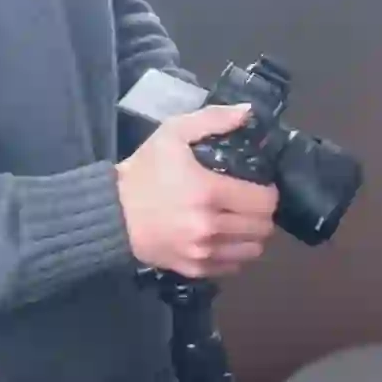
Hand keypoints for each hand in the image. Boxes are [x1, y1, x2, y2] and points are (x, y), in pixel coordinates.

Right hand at [115, 104, 278, 279]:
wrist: (112, 212)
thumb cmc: (144, 170)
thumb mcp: (172, 133)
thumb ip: (212, 119)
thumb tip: (248, 112)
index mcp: (209, 192)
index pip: (264, 200)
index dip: (268, 191)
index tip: (260, 184)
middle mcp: (211, 226)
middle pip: (263, 227)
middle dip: (263, 212)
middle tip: (251, 201)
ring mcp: (204, 252)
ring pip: (253, 250)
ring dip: (253, 234)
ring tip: (240, 220)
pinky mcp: (195, 269)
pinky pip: (234, 267)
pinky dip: (236, 252)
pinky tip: (224, 238)